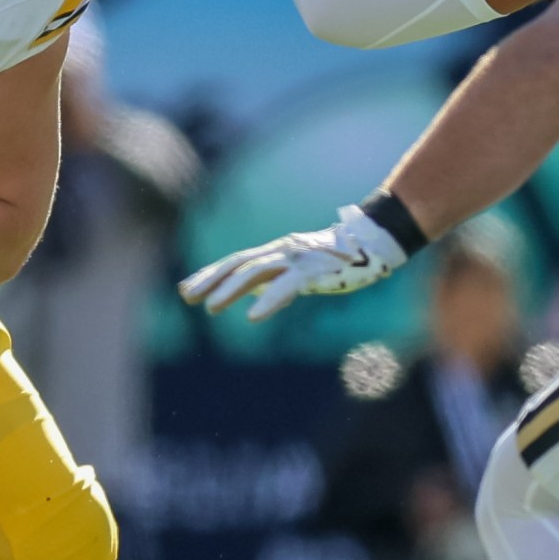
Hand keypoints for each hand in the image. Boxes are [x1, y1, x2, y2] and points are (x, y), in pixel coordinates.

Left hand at [178, 204, 408, 320]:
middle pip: (237, 265)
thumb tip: (251, 296)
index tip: (185, 289)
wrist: (373, 241)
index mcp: (275, 252)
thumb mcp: (299, 270)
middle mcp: (280, 251)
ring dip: (230, 290)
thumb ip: (274, 279)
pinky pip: (287, 286)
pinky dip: (269, 301)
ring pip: (256, 272)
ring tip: (210, 308)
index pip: (234, 263)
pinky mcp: (314, 270)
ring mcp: (296, 259)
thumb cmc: (337, 258)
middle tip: (185, 296)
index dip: (209, 275)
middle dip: (210, 280)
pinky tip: (253, 317)